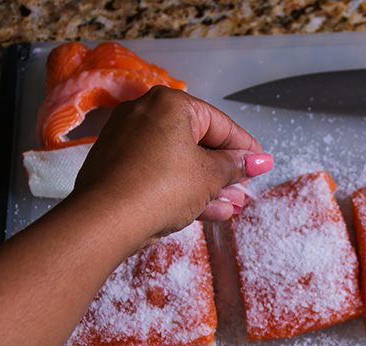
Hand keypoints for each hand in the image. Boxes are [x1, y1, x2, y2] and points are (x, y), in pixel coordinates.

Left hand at [73, 86, 270, 245]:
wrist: (105, 221)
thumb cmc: (158, 188)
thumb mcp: (210, 177)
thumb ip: (236, 166)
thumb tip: (257, 161)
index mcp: (170, 104)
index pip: (220, 123)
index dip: (244, 148)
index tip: (259, 163)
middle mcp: (145, 113)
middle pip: (198, 142)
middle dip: (225, 171)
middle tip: (244, 188)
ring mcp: (128, 140)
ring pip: (179, 161)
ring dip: (208, 185)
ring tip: (231, 206)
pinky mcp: (118, 166)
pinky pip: (160, 172)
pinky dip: (183, 188)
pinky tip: (208, 210)